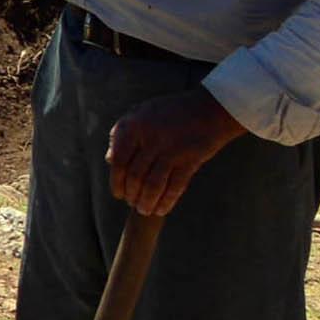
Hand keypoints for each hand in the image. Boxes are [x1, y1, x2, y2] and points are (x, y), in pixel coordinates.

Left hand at [104, 88, 245, 214]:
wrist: (211, 109)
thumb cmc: (172, 112)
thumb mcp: (142, 113)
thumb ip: (123, 134)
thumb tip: (109, 160)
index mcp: (134, 126)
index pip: (119, 161)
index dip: (116, 181)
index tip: (118, 194)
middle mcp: (150, 138)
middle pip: (135, 176)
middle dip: (132, 194)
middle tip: (132, 203)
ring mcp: (171, 150)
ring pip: (153, 185)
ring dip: (147, 202)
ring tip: (145, 210)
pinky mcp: (190, 160)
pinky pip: (175, 187)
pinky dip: (167, 201)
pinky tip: (162, 209)